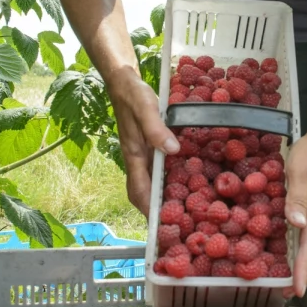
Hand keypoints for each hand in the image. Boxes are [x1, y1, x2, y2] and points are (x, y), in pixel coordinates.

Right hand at [104, 67, 178, 215]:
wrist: (123, 80)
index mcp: (133, 154)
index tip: (159, 226)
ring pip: (150, 183)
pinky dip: (167, 180)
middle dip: (154, 211)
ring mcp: (141, 154)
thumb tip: (172, 150)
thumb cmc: (133, 93)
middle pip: (142, 192)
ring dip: (161, 198)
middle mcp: (136, 158)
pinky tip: (184, 182)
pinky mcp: (147, 147)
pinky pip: (157, 169)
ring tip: (182, 212)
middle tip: (174, 226)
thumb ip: (157, 129)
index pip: (138, 190)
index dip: (147, 209)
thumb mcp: (146, 107)